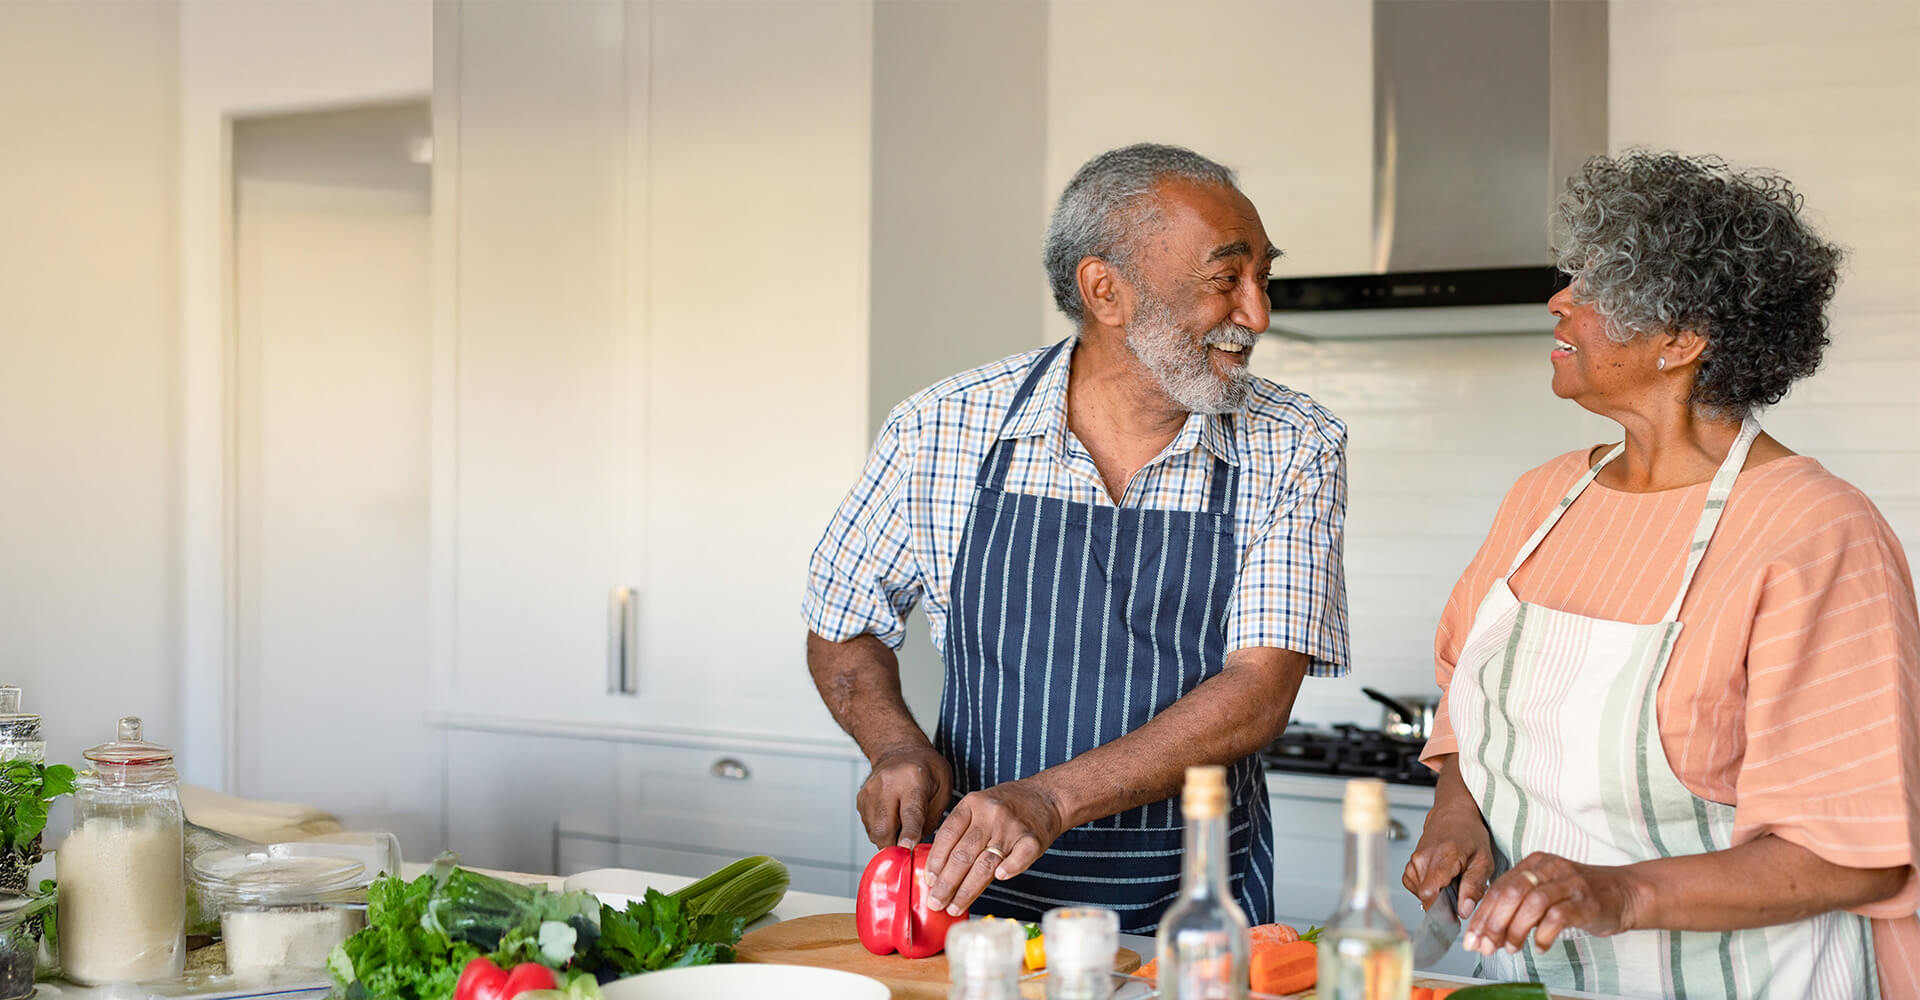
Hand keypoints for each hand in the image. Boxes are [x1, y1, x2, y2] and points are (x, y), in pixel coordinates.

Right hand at [857, 745, 952, 848]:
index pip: (910, 812)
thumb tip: (917, 846)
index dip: (909, 833)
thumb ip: (933, 817)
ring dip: (889, 839)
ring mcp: (869, 791)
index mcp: (913, 779)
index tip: (907, 849)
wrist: (898, 749)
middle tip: (908, 851)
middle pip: (884, 827)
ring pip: (874, 831)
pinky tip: (892, 818)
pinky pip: (869, 827)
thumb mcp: (944, 787)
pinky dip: (881, 830)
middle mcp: (887, 784)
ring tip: (902, 824)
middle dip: (895, 847)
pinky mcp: (860, 799)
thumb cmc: (926, 768)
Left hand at [921, 778, 1065, 915]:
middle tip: (935, 902)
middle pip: (963, 854)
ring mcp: (1012, 827)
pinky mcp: (1033, 839)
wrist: (1046, 796)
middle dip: (946, 883)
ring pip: (985, 863)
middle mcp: (990, 814)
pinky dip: (1010, 869)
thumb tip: (938, 871)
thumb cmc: (1008, 806)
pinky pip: (1020, 857)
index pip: (947, 835)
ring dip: (967, 889)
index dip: (935, 861)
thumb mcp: (979, 806)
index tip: (928, 882)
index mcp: (972, 804)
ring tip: (954, 907)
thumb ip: (962, 831)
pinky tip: (1000, 879)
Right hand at [1402, 802, 1496, 920]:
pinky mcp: (1411, 862)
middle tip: (1459, 897)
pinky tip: (1440, 881)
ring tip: (1451, 884)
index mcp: (1443, 857)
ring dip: (1434, 895)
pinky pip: (1414, 885)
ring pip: (1418, 892)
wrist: (1454, 814)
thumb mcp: (1483, 861)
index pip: (1429, 893)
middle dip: (1442, 904)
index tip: (1452, 917)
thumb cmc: (1470, 834)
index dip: (1439, 910)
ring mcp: (1414, 860)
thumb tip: (1464, 911)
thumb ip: (1474, 887)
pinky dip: (1426, 888)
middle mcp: (1423, 858)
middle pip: (1425, 896)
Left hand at [1464, 852, 1648, 954]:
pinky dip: (1543, 934)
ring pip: (1532, 903)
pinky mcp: (1586, 902)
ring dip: (1516, 929)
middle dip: (1493, 923)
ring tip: (1511, 948)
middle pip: (1511, 892)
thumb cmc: (1580, 896)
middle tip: (1485, 946)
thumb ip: (1519, 903)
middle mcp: (1550, 868)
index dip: (1482, 915)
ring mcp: (1569, 883)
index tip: (1472, 938)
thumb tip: (1488, 930)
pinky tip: (1538, 947)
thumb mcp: (1546, 890)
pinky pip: (1558, 917)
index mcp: (1534, 863)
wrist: (1625, 893)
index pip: (1499, 888)